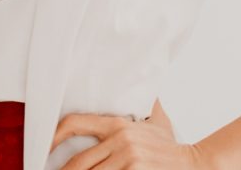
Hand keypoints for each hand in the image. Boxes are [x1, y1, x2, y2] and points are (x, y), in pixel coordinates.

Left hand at [51, 99, 208, 168]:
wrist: (196, 165)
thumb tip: (142, 79)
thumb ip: (143, 105)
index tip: (44, 149)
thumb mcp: (156, 122)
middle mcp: (120, 140)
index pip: (74, 123)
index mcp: (118, 125)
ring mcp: (127, 160)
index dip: (53, 136)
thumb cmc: (171, 149)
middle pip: (78, 162)